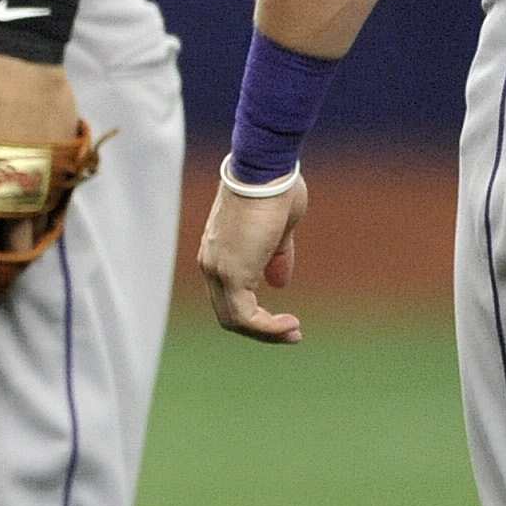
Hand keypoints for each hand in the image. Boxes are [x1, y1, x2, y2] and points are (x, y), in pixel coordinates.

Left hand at [0, 49, 77, 298]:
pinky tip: (28, 229)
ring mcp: (33, 187)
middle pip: (1, 248)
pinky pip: (47, 209)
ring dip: (16, 248)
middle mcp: (2, 195)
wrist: (19, 71)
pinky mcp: (55, 175)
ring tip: (4, 264)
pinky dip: (37, 221)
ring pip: (27, 232)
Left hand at [199, 171, 308, 344]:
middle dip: (261, 329)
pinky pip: (244, 315)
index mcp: (219, 254)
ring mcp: (217, 269)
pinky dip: (267, 327)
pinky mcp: (230, 272)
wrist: (264, 173)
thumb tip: (279, 283)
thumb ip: (275, 258)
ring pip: (234, 319)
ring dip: (266, 332)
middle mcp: (211, 265)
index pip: (227, 296)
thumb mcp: (279, 231)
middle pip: (228, 312)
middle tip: (292, 332)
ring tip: (293, 332)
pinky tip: (289, 324)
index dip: (255, 313)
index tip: (285, 319)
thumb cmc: (274, 191)